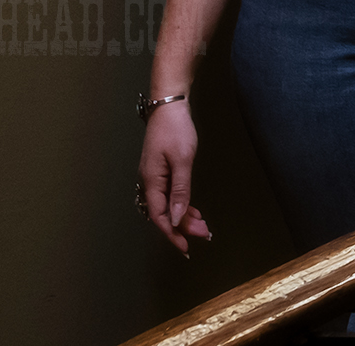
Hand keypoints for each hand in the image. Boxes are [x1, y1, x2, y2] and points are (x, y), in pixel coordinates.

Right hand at [138, 103, 213, 252]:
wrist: (169, 105)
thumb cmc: (176, 130)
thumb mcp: (182, 160)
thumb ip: (180, 190)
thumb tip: (176, 217)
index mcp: (152, 181)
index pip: (159, 216)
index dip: (172, 234)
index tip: (185, 248)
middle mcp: (150, 182)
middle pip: (164, 213)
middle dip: (183, 227)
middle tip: (204, 235)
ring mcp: (155, 176)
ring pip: (168, 205)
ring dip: (184, 216)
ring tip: (202, 226)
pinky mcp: (161, 170)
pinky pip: (170, 194)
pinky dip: (182, 204)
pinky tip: (193, 210)